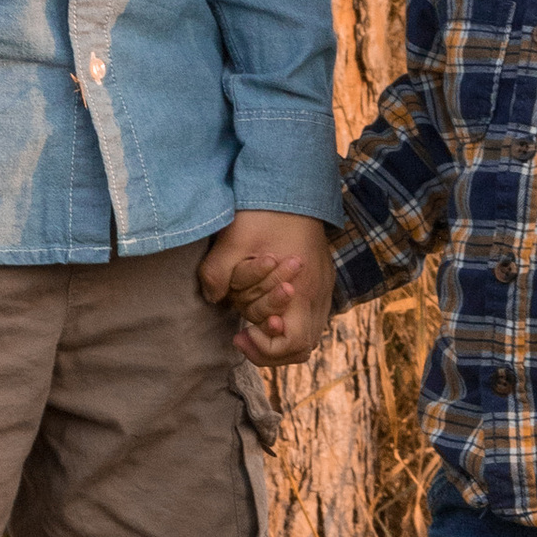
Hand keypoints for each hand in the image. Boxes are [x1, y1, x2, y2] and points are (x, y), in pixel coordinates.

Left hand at [200, 209, 335, 365]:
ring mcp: (324, 287)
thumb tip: (213, 299)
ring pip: (309, 334)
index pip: (292, 344)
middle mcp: (318, 294)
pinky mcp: (322, 280)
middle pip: (303, 347)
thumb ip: (217, 273)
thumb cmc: (265, 212)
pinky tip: (268, 310)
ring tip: (254, 327)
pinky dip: (290, 322)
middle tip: (243, 336)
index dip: (264, 350)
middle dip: (271, 351)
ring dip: (281, 339)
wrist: (293, 185)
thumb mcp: (233, 241)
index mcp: (301, 289)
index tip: (240, 335)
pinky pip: (311, 316)